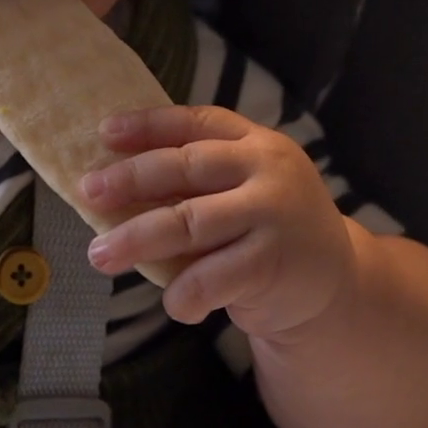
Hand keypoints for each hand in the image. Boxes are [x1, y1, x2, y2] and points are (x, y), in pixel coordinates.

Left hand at [81, 105, 356, 338]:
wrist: (338, 288)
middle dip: (130, 180)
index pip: (196, 123)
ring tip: (100, 254)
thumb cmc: (270, 234)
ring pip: (187, 224)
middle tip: (88, 192)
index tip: (104, 133)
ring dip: (136, 240)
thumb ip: (203, 181)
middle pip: (185, 168)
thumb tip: (115, 182)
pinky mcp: (271, 264)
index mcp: (256, 144)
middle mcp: (267, 171)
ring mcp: (272, 216)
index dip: (149, 125)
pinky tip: (177, 305)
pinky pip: (207, 279)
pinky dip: (182, 295)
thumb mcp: (247, 191)